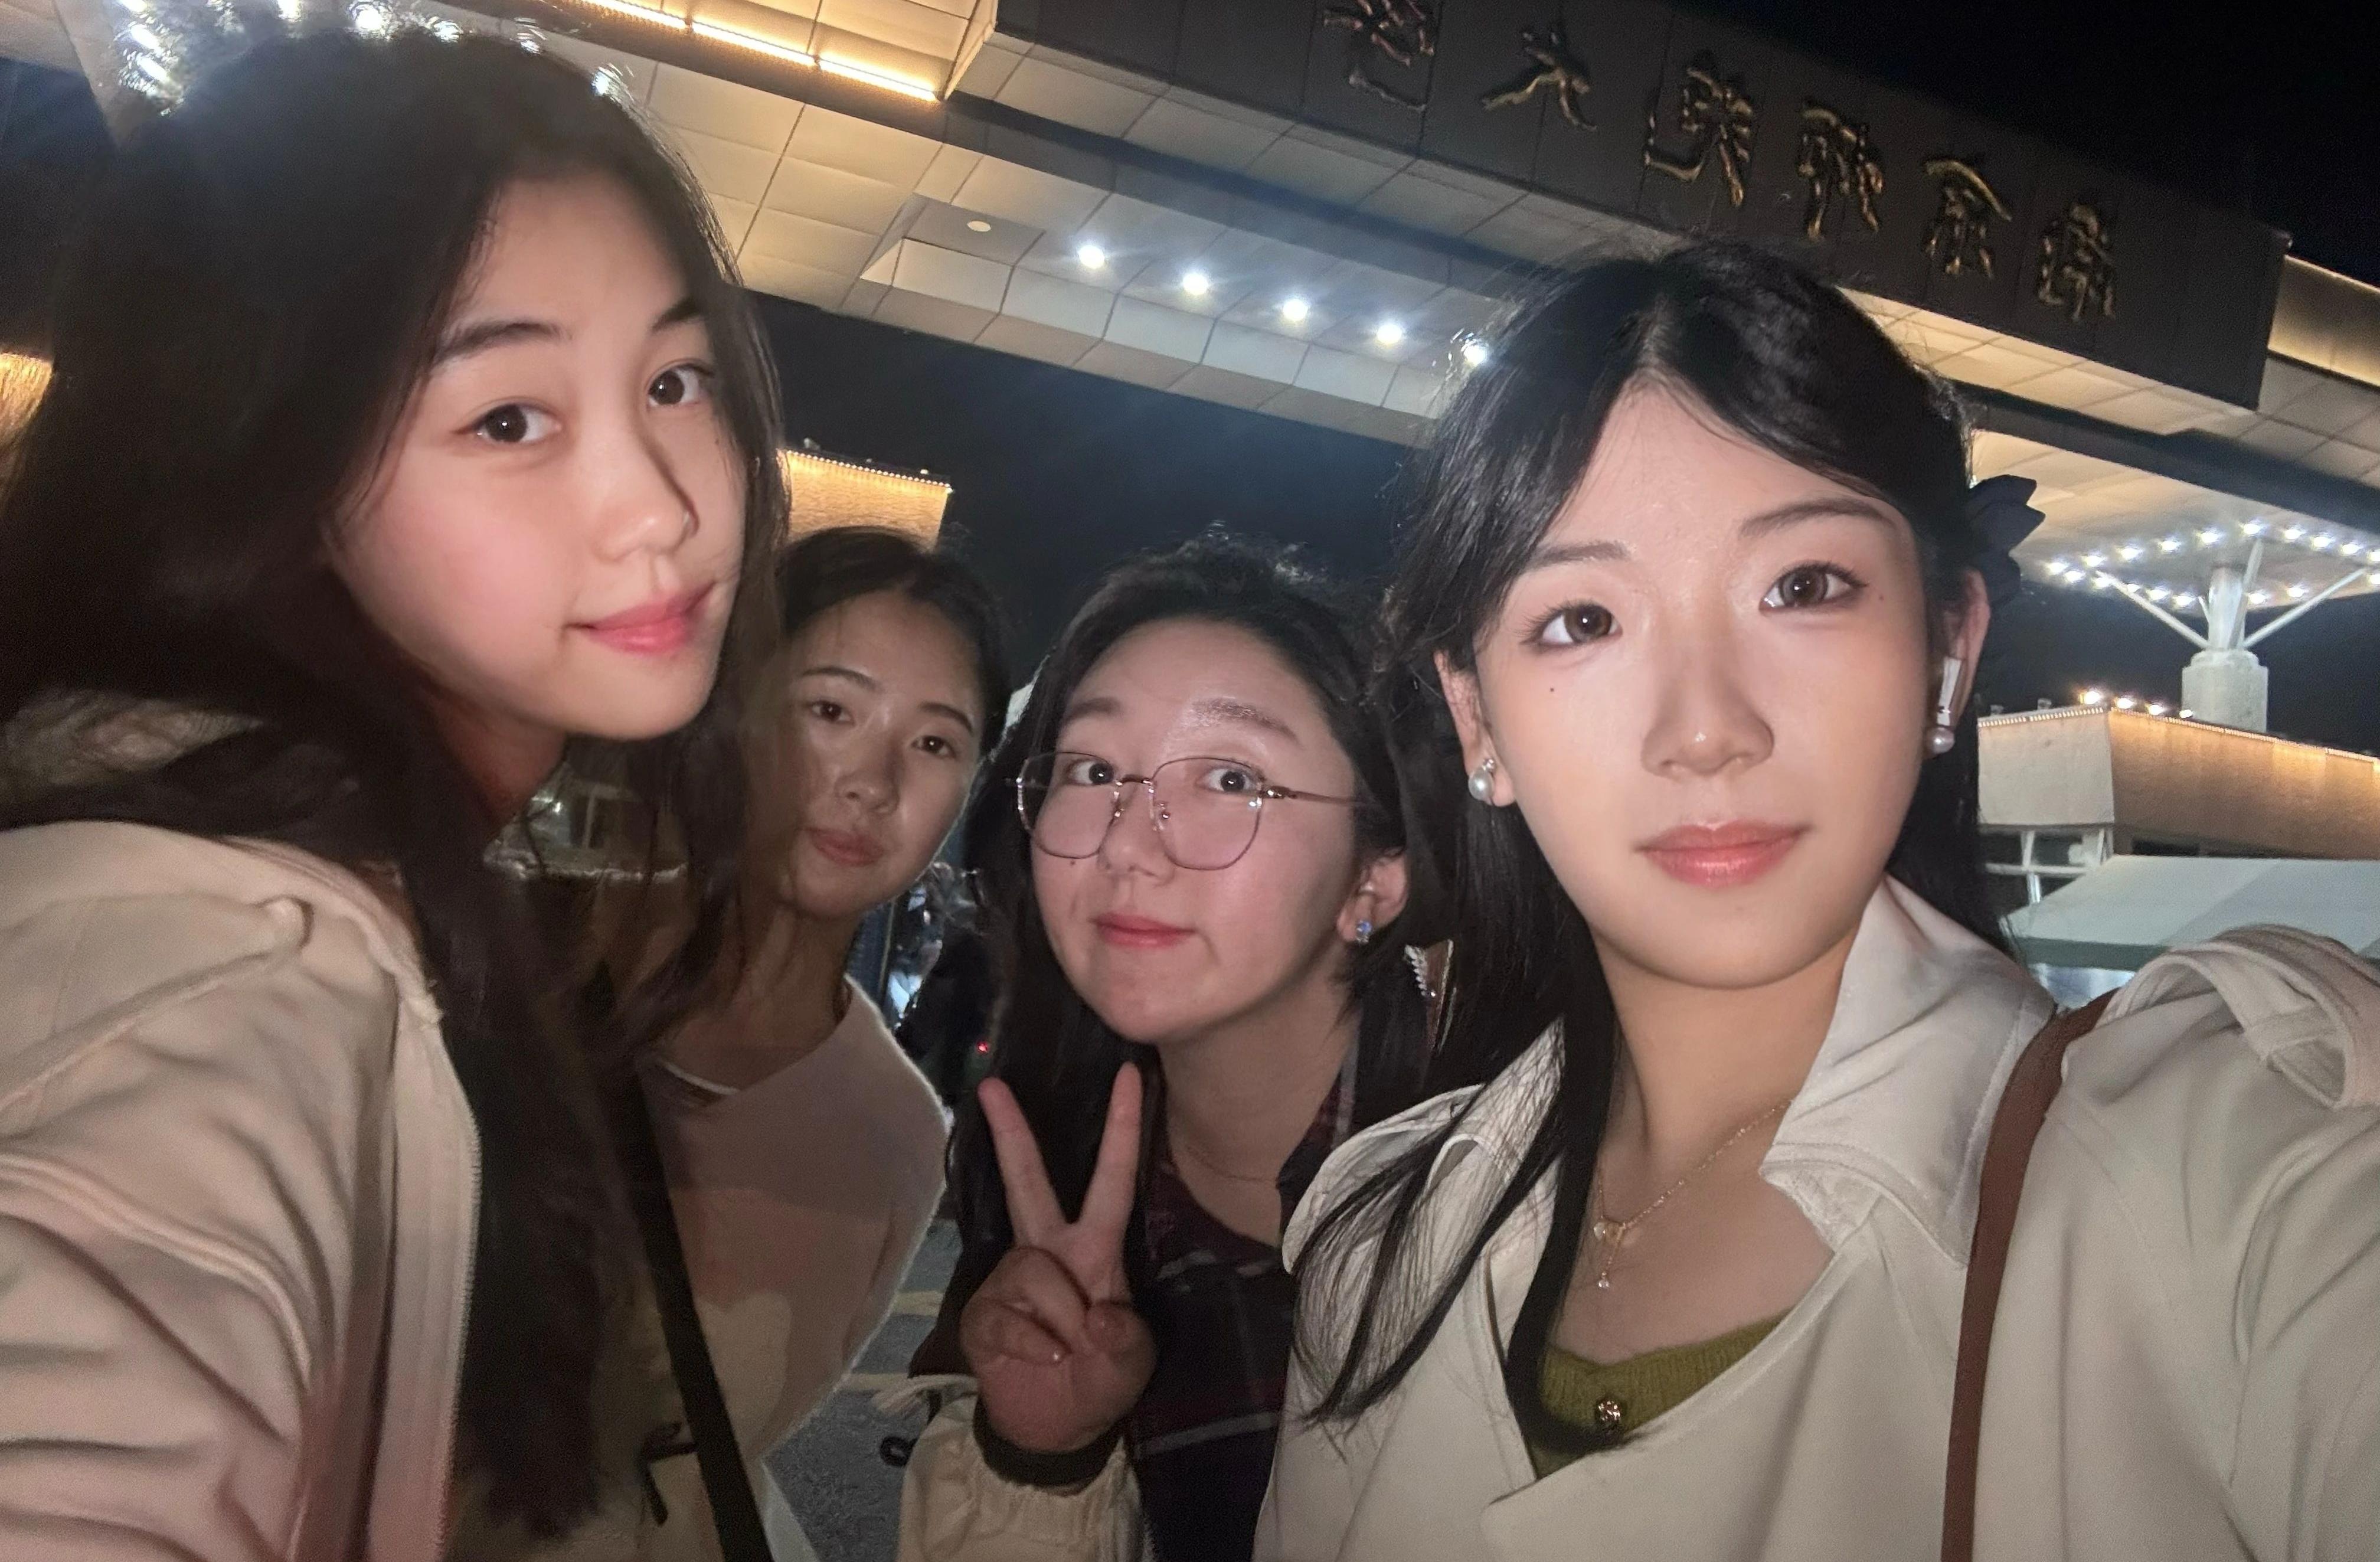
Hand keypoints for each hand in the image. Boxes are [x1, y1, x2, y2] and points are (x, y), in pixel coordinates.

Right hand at [960, 1066, 1154, 1455]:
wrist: (1056, 1429)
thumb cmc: (1101, 1378)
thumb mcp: (1133, 1361)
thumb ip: (1123, 1338)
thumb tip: (1091, 1313)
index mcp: (1095, 1247)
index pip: (1114, 1180)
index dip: (1124, 1129)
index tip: (1133, 1073)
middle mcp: (1048, 1249)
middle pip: (1029, 1182)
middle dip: (1012, 1133)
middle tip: (993, 1085)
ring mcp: (1011, 1278)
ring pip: (1034, 1274)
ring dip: (1059, 1320)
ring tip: (1067, 1350)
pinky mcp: (983, 1312)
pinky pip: (1009, 1317)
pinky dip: (1031, 1346)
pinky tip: (1040, 1359)